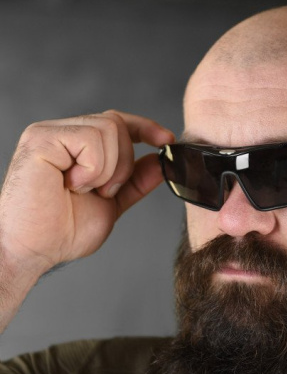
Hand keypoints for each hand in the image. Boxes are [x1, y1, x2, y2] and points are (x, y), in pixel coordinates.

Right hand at [0, 110, 173, 277]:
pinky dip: (93, 169)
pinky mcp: (41, 138)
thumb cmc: (61, 232)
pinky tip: (72, 185)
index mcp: (76, 147)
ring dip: (108, 169)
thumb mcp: (112, 204)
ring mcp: (50, 133)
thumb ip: (134, 181)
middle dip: (124, 163)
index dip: (145, 128)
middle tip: (103, 192)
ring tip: (82, 190)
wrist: (32, 251)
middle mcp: (62, 134)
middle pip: (117, 123)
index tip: (167, 140)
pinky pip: (90, 138)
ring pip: (109, 127)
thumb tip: (161, 161)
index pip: (117, 122)